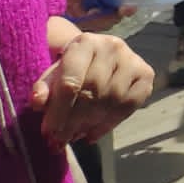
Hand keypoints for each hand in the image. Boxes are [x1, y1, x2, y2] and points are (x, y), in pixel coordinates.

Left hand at [32, 26, 152, 146]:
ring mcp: (132, 59)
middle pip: (92, 92)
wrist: (97, 57)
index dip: (58, 111)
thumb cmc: (70, 69)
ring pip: (111, 100)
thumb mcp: (52, 75)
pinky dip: (109, 124)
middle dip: (73, 121)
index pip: (71, 81)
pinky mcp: (146, 74)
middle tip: (60, 141)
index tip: (48, 133)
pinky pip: (129, 105)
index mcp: (84, 42)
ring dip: (90, 124)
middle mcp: (112, 46)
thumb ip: (43, 88)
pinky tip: (93, 133)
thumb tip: (37, 101)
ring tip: (74, 136)